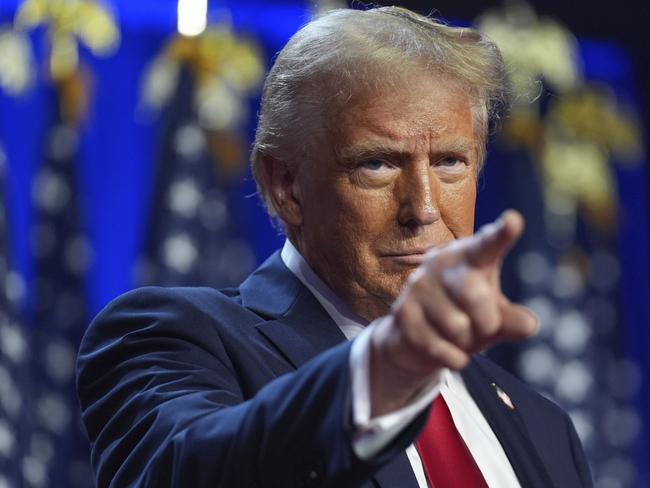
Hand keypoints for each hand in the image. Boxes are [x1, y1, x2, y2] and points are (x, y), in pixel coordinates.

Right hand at [369, 210, 538, 415]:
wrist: (414, 339)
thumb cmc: (465, 318)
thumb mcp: (494, 317)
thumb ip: (512, 320)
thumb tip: (529, 325)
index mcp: (470, 256)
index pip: (488, 245)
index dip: (501, 235)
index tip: (513, 221)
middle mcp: (441, 263)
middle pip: (475, 296)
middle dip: (487, 322)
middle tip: (483, 327)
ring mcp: (418, 286)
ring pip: (458, 327)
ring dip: (466, 342)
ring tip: (456, 334)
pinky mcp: (402, 313)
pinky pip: (440, 347)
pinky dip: (453, 358)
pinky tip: (447, 350)